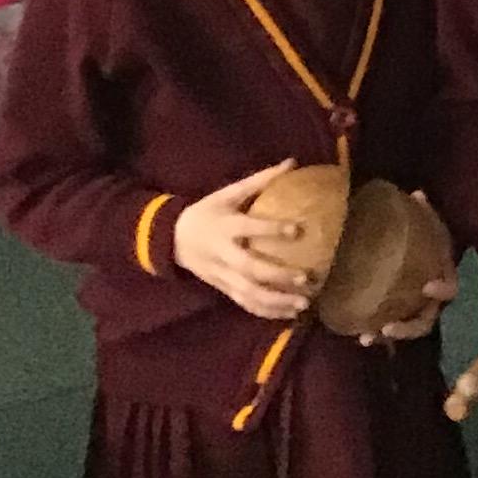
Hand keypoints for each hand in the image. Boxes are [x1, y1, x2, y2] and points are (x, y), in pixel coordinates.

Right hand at [174, 163, 321, 320]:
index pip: (249, 228)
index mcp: (225, 226)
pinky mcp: (222, 289)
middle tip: (306, 278)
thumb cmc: (207, 212)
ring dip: (276, 301)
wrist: (172, 239)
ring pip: (248, 293)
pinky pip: (244, 303)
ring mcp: (221, 275)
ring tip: (303, 304)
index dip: (272, 230)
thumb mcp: (228, 193)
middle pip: (250, 269)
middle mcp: (223, 254)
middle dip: (278, 276)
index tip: (298, 230)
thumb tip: (292, 162)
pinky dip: (266, 312)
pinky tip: (288, 315)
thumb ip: (259, 181)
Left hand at [356, 190, 454, 344]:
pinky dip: (376, 332)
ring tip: (367, 337)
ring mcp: (414, 307)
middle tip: (387, 327)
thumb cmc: (420, 234)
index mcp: (442, 275)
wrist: (406, 243)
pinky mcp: (397, 312)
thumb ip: (422, 212)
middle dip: (408, 326)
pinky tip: (361, 337)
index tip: (426, 286)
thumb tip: (417, 194)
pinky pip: (390, 326)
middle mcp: (431, 297)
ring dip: (389, 334)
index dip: (441, 289)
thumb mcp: (423, 221)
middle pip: (426, 318)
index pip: (449, 287)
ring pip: (406, 327)